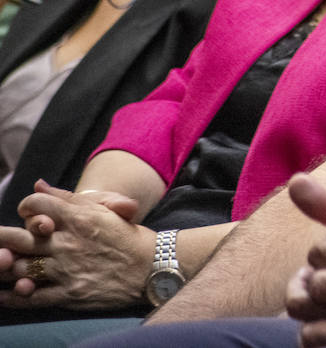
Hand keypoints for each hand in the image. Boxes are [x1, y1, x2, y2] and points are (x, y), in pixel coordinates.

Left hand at [0, 181, 154, 308]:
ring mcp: (67, 269)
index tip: (26, 212)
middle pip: (18, 239)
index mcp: (78, 218)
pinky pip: (32, 297)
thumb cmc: (127, 236)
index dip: (26, 206)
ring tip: (1, 264)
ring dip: (5, 267)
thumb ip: (67, 198)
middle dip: (1, 238)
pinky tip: (7, 292)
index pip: (36, 205)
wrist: (153, 266)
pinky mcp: (70, 293)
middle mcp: (68, 243)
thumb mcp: (103, 208)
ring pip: (21, 269)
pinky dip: (14, 296)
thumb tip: (39, 185)